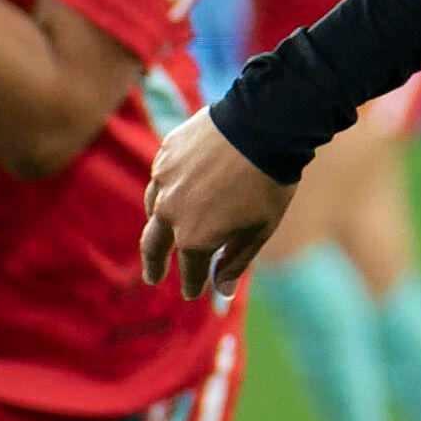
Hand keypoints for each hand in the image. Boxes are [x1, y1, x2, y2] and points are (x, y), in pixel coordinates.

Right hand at [139, 110, 296, 301]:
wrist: (263, 127)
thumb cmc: (268, 183)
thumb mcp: (259, 230)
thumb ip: (236, 262)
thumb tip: (223, 291)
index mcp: (195, 239)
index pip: (190, 271)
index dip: (192, 284)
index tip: (193, 292)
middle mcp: (171, 213)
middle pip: (154, 247)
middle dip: (154, 266)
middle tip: (153, 278)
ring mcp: (163, 182)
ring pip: (153, 210)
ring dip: (157, 226)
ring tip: (160, 234)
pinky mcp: (165, 155)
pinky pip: (159, 180)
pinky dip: (163, 193)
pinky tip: (170, 194)